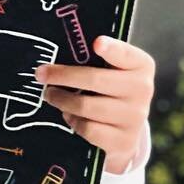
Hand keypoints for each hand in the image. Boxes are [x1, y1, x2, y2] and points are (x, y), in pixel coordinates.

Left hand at [34, 34, 154, 172]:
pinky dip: (73, 122)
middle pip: (95, 80)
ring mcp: (135, 117)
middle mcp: (142, 89)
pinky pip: (89, 129)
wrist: (125, 133)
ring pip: (87, 106)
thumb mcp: (112, 73)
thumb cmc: (111, 93)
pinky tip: (68, 116)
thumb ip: (95, 61)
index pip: (125, 54)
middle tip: (41, 74)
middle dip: (62, 76)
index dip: (111, 49)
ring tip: (50, 96)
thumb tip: (60, 56)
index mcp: (141, 65)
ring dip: (62, 100)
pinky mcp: (123, 141)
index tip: (96, 43)